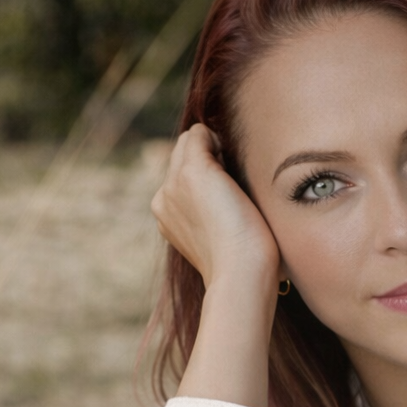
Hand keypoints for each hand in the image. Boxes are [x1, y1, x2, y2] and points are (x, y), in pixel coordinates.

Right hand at [151, 124, 281, 291]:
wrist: (240, 273)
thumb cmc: (242, 261)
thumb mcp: (219, 233)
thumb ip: (213, 209)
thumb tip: (228, 180)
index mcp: (168, 215)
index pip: (180, 175)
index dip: (207, 173)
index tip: (230, 193)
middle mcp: (163, 198)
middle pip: (182, 154)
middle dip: (208, 157)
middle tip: (235, 183)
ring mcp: (173, 184)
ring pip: (189, 142)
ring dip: (213, 148)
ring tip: (233, 177)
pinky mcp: (192, 171)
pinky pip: (199, 133)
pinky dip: (217, 139)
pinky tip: (233, 163)